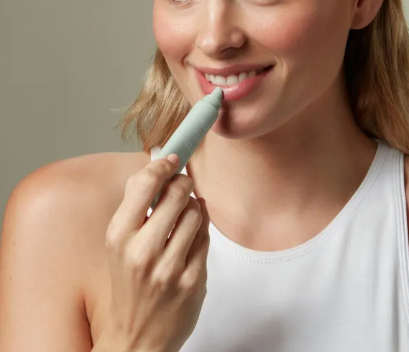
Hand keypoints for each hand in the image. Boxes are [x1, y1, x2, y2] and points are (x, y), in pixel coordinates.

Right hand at [97, 155, 209, 351]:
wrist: (135, 340)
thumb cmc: (128, 286)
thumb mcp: (119, 245)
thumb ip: (136, 206)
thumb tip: (156, 164)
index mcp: (118, 238)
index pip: (143, 184)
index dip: (162, 165)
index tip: (171, 158)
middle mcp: (142, 252)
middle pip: (177, 193)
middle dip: (183, 183)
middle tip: (182, 184)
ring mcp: (169, 269)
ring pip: (196, 212)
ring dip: (193, 208)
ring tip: (184, 216)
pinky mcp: (192, 281)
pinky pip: (206, 237)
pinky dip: (201, 230)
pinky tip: (191, 236)